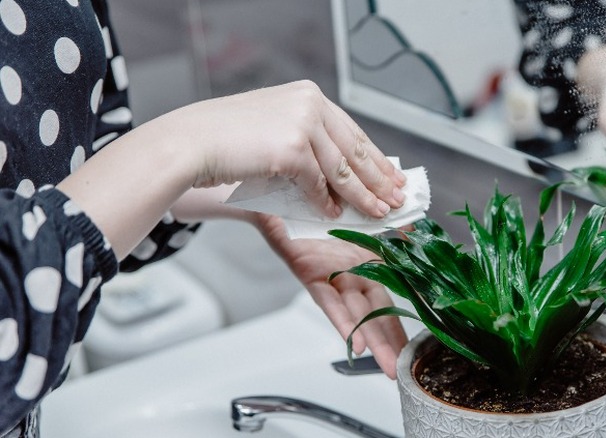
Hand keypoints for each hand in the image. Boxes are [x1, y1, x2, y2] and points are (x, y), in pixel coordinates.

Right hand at [59, 80, 405, 260]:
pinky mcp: (293, 148)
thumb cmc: (223, 139)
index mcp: (308, 96)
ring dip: (363, 195)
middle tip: (398, 197)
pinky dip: (326, 203)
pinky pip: (317, 184)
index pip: (352, 131)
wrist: (189, 143)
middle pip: (356, 149)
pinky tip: (336, 215)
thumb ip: (305, 142)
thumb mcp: (272, 129)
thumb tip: (334, 173)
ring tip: (380, 212)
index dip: (374, 157)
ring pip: (343, 169)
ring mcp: (303, 124)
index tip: (391, 175)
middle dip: (379, 178)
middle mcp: (310, 104)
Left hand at [253, 213, 407, 378]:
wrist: (287, 188)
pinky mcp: (311, 274)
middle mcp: (352, 273)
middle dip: (390, 343)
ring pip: (356, 315)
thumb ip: (392, 227)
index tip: (417, 348)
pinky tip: (355, 344)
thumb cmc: (324, 201)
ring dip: (371, 341)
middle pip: (376, 313)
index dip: (401, 323)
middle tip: (401, 369)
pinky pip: (329, 302)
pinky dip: (343, 323)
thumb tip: (416, 231)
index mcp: (369, 261)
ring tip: (386, 365)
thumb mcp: (366, 215)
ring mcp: (333, 276)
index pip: (392, 298)